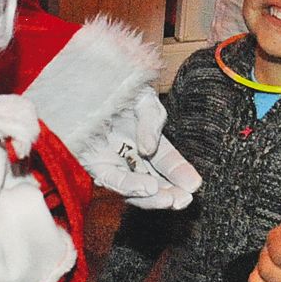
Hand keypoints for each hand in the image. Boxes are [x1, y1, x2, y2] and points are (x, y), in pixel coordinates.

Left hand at [80, 89, 202, 207]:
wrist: (85, 82)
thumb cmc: (116, 87)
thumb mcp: (143, 100)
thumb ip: (151, 122)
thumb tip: (150, 149)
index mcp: (147, 140)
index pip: (167, 161)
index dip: (181, 173)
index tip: (194, 184)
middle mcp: (131, 156)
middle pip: (154, 181)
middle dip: (171, 193)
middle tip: (185, 200)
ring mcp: (114, 163)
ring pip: (135, 188)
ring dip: (154, 197)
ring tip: (170, 199)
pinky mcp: (95, 165)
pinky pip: (113, 180)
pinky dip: (131, 186)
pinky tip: (149, 188)